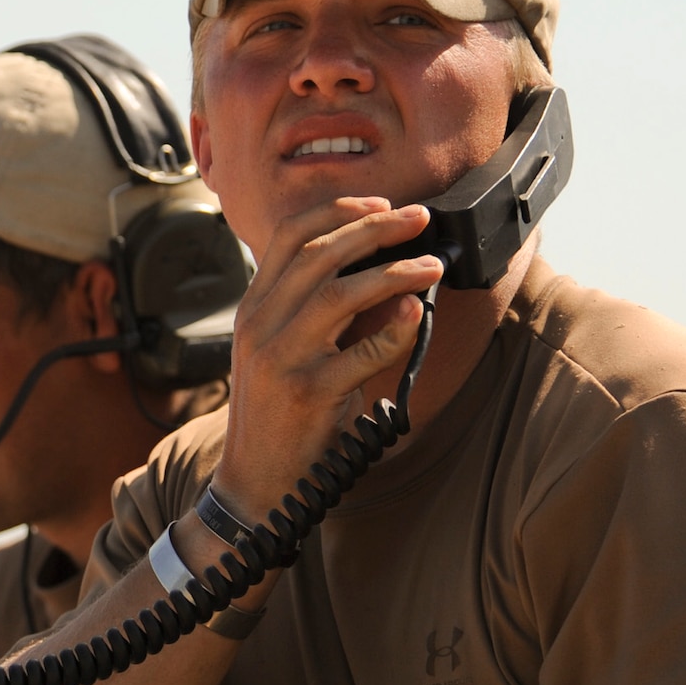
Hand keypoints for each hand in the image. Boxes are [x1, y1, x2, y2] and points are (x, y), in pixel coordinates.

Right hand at [212, 197, 443, 515]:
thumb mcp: (278, 351)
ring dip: (393, 272)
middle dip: (374, 228)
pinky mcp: (308, 394)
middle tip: (419, 219)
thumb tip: (372, 269)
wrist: (256, 481)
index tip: (379, 203)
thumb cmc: (276, 415)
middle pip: (318, 255)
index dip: (335, 210)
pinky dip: (395, 331)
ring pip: (339, 294)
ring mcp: (281, 359)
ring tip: (432, 265)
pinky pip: (361, 353)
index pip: (287, 237)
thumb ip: (308, 312)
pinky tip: (418, 315)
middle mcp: (259, 326)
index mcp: (253, 309)